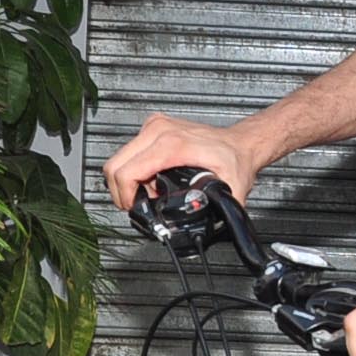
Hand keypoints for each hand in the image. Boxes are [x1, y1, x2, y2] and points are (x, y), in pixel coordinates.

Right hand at [103, 111, 258, 213]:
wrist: (240, 143)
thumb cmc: (234, 159)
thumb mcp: (228, 191)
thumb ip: (218, 212)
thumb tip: (206, 228)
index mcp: (172, 145)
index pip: (127, 172)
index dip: (125, 197)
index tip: (135, 209)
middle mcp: (159, 131)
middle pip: (115, 165)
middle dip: (122, 192)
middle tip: (139, 205)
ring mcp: (154, 127)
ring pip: (119, 159)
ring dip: (127, 182)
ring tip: (149, 193)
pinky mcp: (153, 128)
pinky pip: (128, 152)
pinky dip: (133, 170)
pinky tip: (151, 180)